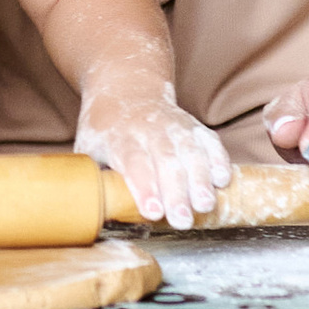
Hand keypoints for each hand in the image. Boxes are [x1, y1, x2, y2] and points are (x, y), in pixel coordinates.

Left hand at [73, 55, 231, 228]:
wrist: (126, 88)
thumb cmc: (105, 130)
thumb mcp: (88, 148)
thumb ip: (92, 177)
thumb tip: (86, 210)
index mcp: (120, 138)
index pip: (134, 163)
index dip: (145, 188)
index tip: (153, 212)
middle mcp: (150, 130)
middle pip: (166, 161)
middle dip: (176, 193)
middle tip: (182, 220)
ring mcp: (175, 126)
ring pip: (191, 152)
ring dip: (200, 179)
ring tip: (205, 205)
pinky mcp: (194, 127)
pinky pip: (210, 141)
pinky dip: (218, 159)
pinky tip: (222, 180)